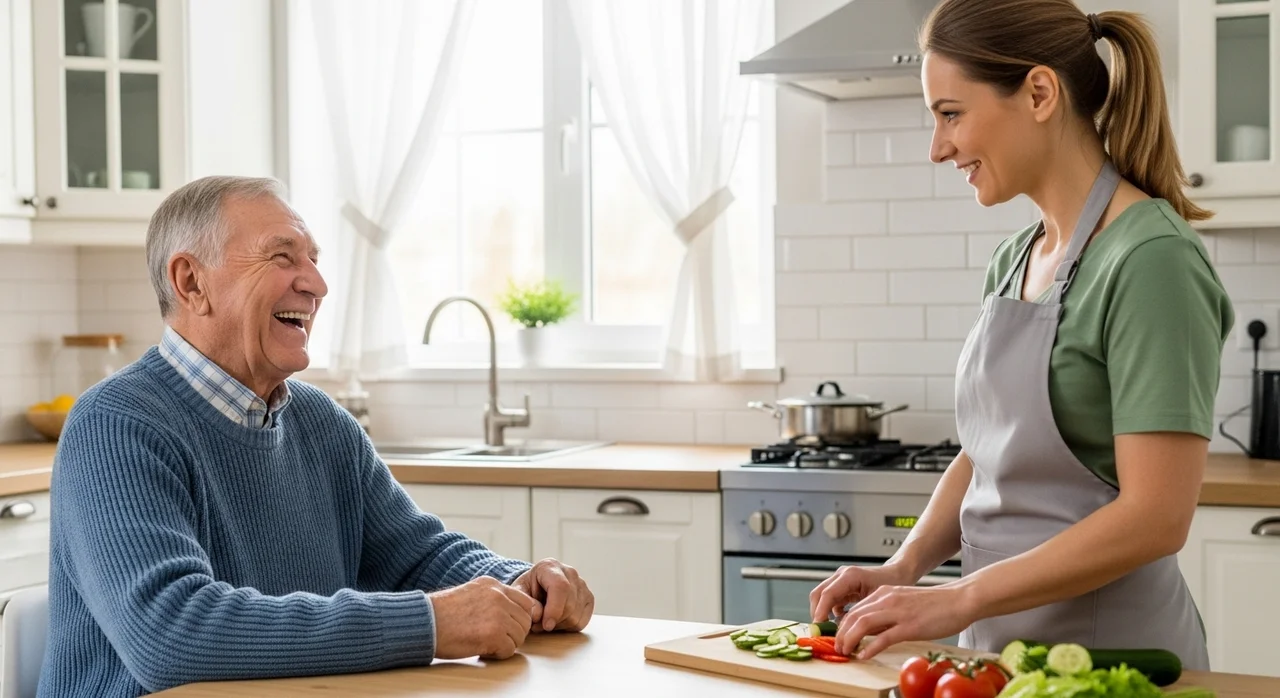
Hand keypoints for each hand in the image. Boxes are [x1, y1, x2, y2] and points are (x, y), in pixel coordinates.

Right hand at [429, 576, 537, 659]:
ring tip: (487, 644)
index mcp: (493, 585)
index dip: (518, 618)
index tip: (506, 627)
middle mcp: (498, 596)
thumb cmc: (441, 614)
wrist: (424, 623)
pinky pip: (510, 649)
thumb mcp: (470, 593)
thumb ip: (491, 598)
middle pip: (525, 619)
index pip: (525, 601)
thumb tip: (510, 614)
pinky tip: (483, 650)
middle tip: (496, 639)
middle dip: (514, 632)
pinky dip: (498, 654)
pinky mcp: (494, 633)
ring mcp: (498, 614)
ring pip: (520, 635)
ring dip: (506, 644)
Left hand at [510, 558, 593, 632]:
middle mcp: (570, 573)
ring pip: (575, 616)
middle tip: (537, 624)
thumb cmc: (527, 589)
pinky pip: (581, 621)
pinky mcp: (589, 598)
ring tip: (545, 621)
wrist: (537, 586)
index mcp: (550, 566)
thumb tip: (538, 615)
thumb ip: (526, 603)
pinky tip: (557, 620)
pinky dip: (568, 627)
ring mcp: (582, 585)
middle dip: (553, 621)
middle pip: (569, 605)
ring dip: (558, 625)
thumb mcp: (519, 593)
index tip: (546, 625)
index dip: (554, 609)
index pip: (560, 587)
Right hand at [809, 562, 912, 623]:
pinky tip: (842, 622)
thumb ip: (864, 617)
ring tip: (832, 630)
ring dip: (823, 613)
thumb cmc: (893, 584)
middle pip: (818, 594)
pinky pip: (830, 599)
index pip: (827, 594)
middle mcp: (841, 575)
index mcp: (850, 576)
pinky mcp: (842, 586)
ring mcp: (840, 579)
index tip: (819, 628)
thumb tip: (850, 635)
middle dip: (817, 613)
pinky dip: (830, 611)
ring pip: (821, 597)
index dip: (821, 612)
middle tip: (822, 632)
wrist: (898, 573)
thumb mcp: (880, 602)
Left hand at [833, 584, 976, 659]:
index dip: (842, 625)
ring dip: (850, 640)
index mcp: (884, 593)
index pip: (855, 609)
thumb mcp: (903, 602)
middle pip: (854, 616)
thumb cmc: (934, 604)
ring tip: (846, 652)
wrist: (959, 599)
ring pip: (863, 624)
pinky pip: (884, 638)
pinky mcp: (910, 626)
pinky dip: (870, 648)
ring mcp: (898, 612)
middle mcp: (887, 599)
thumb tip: (868, 630)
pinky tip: (864, 655)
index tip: (838, 638)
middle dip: (841, 634)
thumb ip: (885, 612)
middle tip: (838, 648)